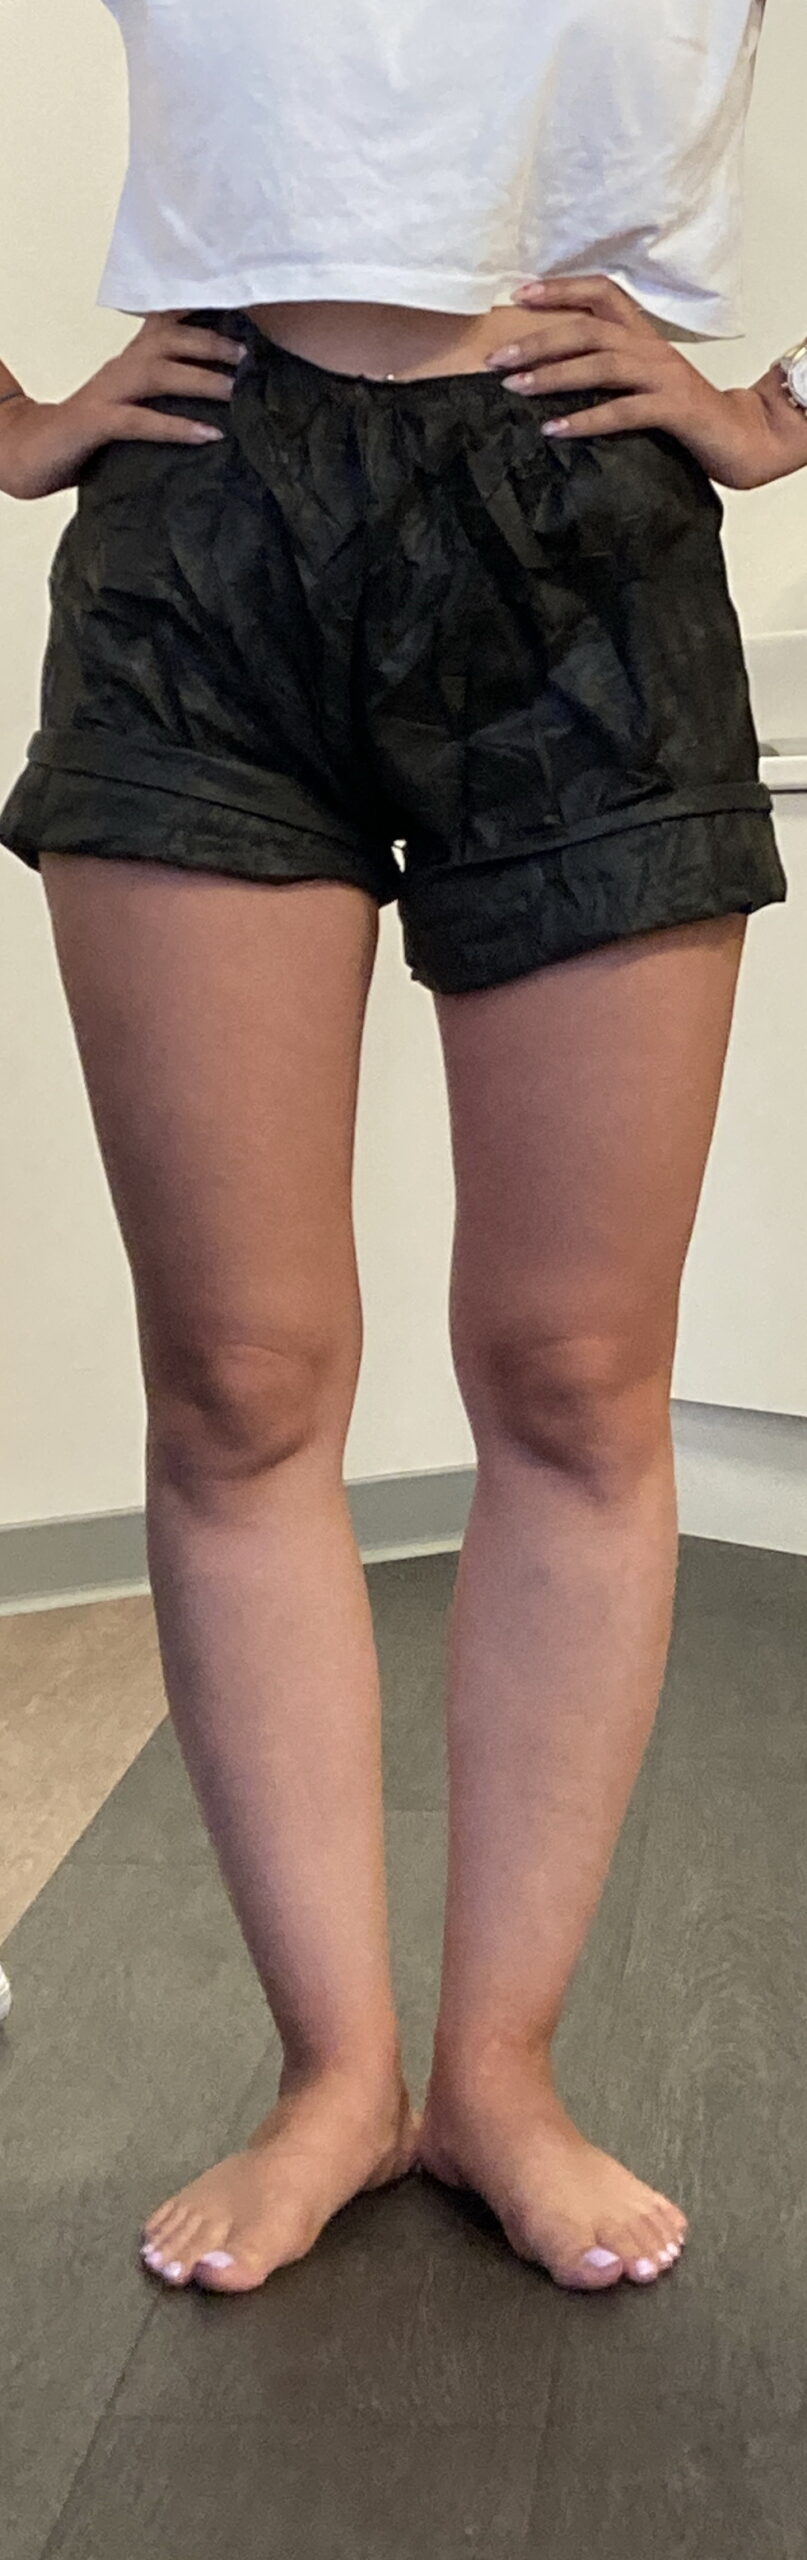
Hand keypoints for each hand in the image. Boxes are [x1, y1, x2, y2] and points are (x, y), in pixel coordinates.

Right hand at [0, 312, 245, 499]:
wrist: (31, 453)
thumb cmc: (90, 435)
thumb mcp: (134, 406)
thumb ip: (167, 397)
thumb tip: (227, 401)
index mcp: (132, 360)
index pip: (167, 322)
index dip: (201, 311)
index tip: (242, 309)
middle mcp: (121, 367)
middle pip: (169, 339)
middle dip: (211, 343)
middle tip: (249, 357)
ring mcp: (106, 392)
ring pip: (157, 373)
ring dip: (200, 378)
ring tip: (235, 390)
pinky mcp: (95, 423)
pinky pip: (139, 421)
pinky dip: (175, 426)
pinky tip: (208, 434)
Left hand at [485, 274, 806, 489]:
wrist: (740, 439)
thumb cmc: (683, 414)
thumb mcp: (642, 382)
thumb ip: (607, 371)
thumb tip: (548, 373)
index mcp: (642, 335)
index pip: (601, 294)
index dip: (561, 289)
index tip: (518, 294)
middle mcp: (651, 348)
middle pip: (589, 328)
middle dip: (539, 341)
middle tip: (497, 359)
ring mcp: (663, 377)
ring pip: (602, 364)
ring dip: (554, 375)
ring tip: (516, 387)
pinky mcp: (674, 410)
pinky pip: (623, 411)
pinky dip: (586, 419)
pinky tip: (555, 430)